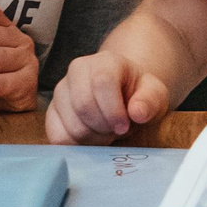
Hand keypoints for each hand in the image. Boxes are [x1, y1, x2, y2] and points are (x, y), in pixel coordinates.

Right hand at [46, 51, 171, 144]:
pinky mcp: (52, 112)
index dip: (114, 110)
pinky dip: (76, 145)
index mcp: (105, 61)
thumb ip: (150, 101)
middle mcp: (77, 70)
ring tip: (105, 132)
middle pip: (83, 105)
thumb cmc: (138, 96)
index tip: (124, 126)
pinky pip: (57, 135)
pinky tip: (90, 138)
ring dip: (92, 137)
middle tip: (116, 130)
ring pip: (71, 124)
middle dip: (104, 127)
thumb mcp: (155, 95)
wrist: (122, 98)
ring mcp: (61, 90)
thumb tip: (137, 113)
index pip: (102, 81)